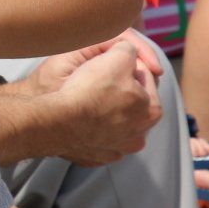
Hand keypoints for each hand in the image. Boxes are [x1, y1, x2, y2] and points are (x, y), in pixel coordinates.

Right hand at [31, 32, 162, 166]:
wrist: (57, 122)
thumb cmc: (89, 90)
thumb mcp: (118, 56)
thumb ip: (129, 50)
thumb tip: (128, 51)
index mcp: (151, 110)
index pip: (145, 77)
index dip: (127, 63)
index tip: (109, 58)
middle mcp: (139, 135)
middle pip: (132, 103)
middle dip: (120, 89)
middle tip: (99, 76)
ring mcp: (116, 150)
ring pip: (116, 123)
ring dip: (107, 112)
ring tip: (88, 98)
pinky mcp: (95, 157)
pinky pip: (96, 138)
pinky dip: (91, 129)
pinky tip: (80, 119)